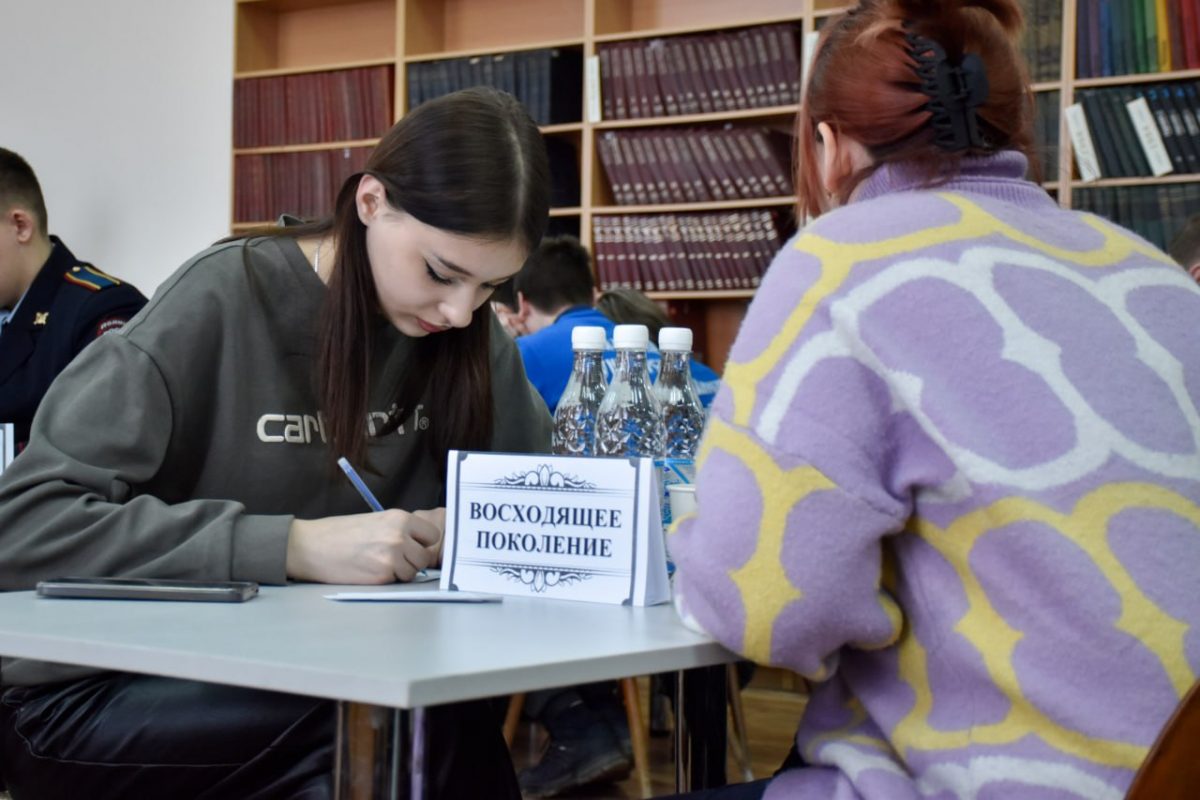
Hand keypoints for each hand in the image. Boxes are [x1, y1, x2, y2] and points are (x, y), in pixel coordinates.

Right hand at [286, 509, 441, 583]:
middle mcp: (399, 536)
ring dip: (401, 571)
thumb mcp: (376, 520)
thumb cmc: (340, 532)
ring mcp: (392, 557)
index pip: (432, 535)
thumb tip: (418, 544)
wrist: (312, 546)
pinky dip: (388, 579)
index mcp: (400, 518)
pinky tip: (370, 570)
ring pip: (413, 572)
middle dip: (413, 560)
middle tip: (395, 558)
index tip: (414, 545)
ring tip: (379, 563)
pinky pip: (397, 581)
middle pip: (425, 556)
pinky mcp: (382, 576)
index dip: (423, 542)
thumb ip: (399, 530)